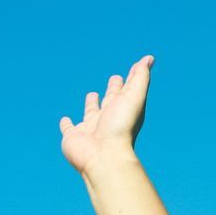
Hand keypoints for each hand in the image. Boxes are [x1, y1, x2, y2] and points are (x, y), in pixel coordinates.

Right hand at [59, 55, 154, 173]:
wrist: (104, 156)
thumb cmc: (121, 127)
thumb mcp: (134, 97)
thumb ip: (140, 78)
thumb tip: (149, 58)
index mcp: (123, 109)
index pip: (128, 90)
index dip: (132, 78)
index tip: (136, 67)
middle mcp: (108, 118)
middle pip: (112, 100)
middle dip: (114, 89)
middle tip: (115, 79)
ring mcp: (91, 128)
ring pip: (91, 113)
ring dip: (91, 104)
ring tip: (92, 95)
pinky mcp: (73, 136)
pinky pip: (68, 128)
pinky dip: (66, 124)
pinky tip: (65, 120)